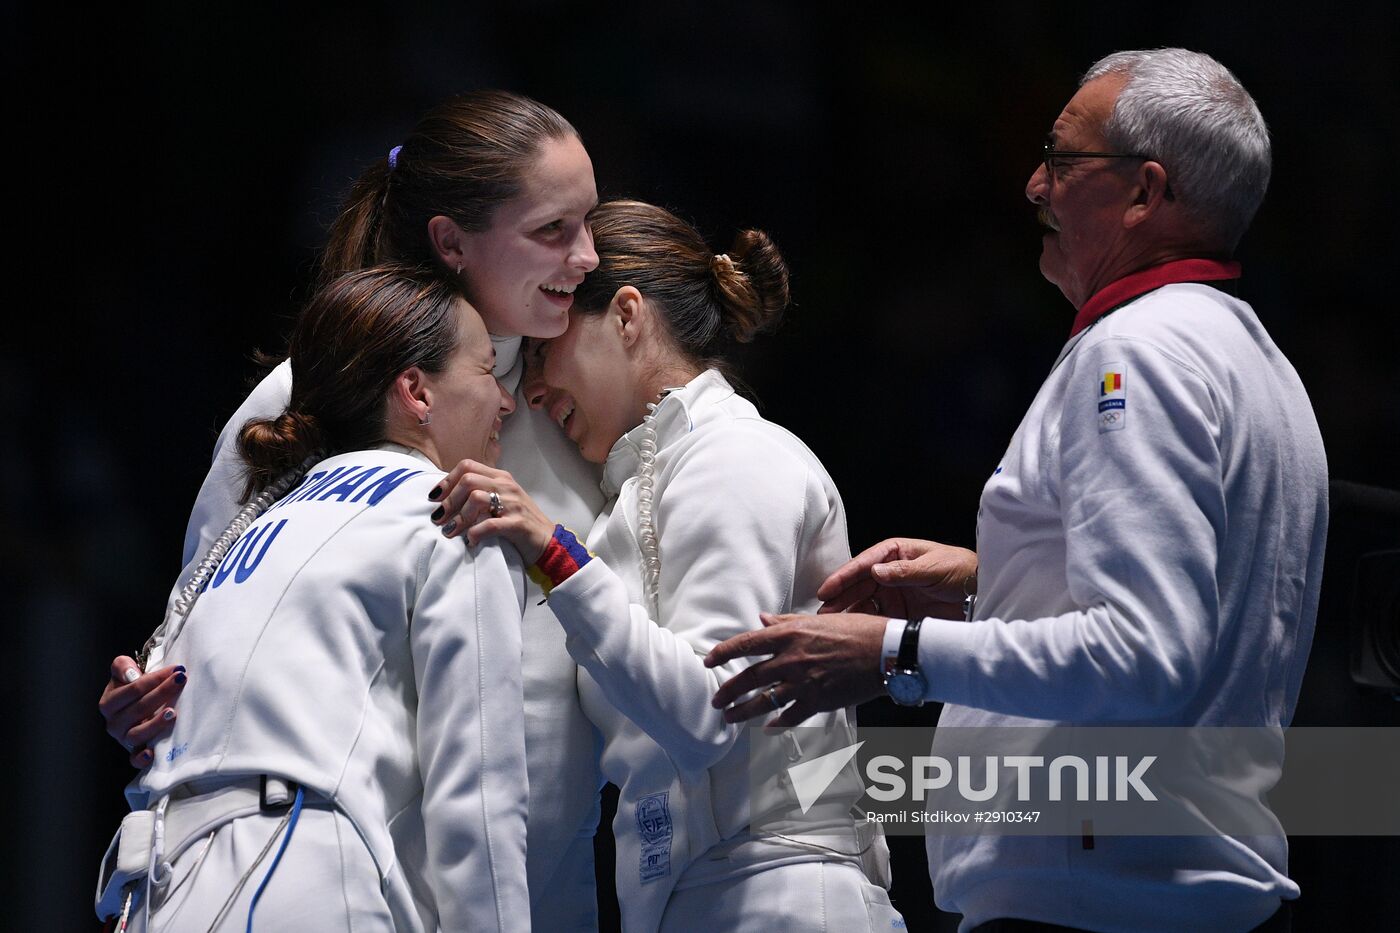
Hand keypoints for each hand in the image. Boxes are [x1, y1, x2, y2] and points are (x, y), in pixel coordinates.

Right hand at [98, 656, 186, 767]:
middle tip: (181, 681)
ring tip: (173, 712)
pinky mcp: (134, 752)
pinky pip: (135, 759)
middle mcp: (114, 722)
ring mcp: (124, 738)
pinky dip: (142, 758)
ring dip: (156, 724)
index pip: (132, 690)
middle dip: (162, 693)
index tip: (176, 670)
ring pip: (137, 734)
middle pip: (138, 709)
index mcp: (109, 703)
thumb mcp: (125, 672)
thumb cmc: (134, 688)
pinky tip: (152, 753)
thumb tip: (131, 674)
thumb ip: (122, 666)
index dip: (154, 678)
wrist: (137, 705)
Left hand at [429, 460, 553, 561]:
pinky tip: (471, 541)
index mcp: (501, 477)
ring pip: (476, 499)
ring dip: (459, 517)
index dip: (447, 481)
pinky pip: (490, 524)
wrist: (548, 542)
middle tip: (439, 518)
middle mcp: (507, 486)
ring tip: (450, 531)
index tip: (435, 498)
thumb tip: (448, 497)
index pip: (468, 466)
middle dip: (449, 500)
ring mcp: (513, 504)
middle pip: (468, 480)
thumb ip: (482, 492)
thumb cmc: (519, 522)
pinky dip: (475, 533)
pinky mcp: (518, 524)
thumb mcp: (502, 500)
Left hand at [704, 612, 887, 727]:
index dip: (723, 653)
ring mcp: (803, 682)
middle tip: (716, 699)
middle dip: (728, 691)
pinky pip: (790, 716)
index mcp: (790, 634)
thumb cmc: (857, 630)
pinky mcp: (818, 701)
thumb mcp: (819, 619)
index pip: (746, 644)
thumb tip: (762, 618)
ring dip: (743, 711)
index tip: (710, 662)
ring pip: (763, 701)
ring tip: (731, 717)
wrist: (886, 652)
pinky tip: (768, 727)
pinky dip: (777, 723)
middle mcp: (791, 659)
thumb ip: (787, 620)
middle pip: (749, 677)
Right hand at [817, 537, 975, 621]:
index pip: (864, 564)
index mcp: (896, 553)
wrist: (981, 594)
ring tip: (832, 625)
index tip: (828, 589)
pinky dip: (864, 624)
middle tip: (823, 612)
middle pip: (858, 585)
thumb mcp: (934, 568)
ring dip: (847, 613)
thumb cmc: (961, 570)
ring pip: (863, 603)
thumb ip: (905, 571)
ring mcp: (893, 593)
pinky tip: (853, 632)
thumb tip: (875, 571)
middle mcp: (890, 573)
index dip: (844, 577)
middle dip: (839, 598)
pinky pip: (877, 618)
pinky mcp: (899, 613)